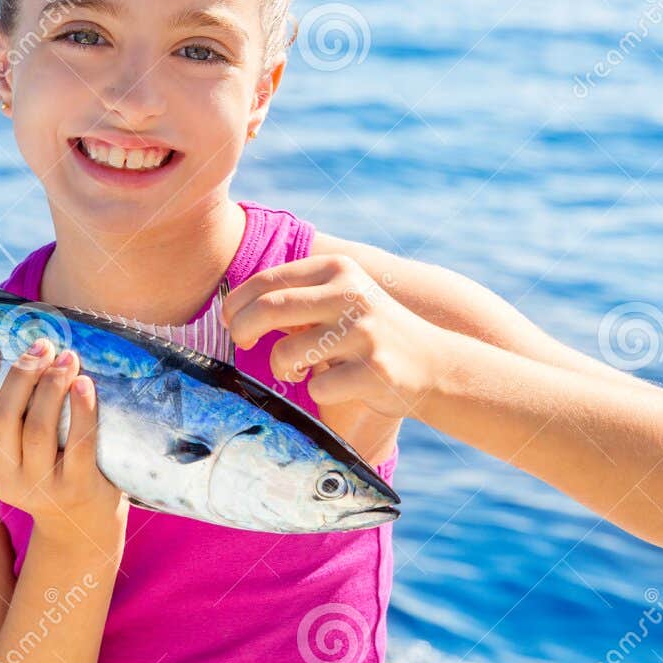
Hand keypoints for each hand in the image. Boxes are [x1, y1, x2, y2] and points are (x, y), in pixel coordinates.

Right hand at [0, 337, 126, 545]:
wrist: (81, 523)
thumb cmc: (47, 466)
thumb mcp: (13, 449)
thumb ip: (8, 411)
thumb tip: (14, 346)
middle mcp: (4, 477)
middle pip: (4, 417)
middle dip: (23, 374)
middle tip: (43, 346)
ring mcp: (40, 487)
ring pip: (39, 429)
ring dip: (52, 385)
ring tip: (67, 357)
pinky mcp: (76, 488)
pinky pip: (78, 443)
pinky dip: (82, 408)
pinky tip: (85, 383)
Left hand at [220, 253, 453, 417]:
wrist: (433, 363)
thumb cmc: (368, 332)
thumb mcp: (338, 298)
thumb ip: (295, 297)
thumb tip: (234, 308)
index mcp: (337, 269)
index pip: (267, 281)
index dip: (236, 304)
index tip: (229, 321)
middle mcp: (350, 293)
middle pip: (268, 309)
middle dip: (242, 330)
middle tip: (241, 343)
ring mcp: (364, 331)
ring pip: (286, 353)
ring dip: (281, 368)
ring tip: (298, 370)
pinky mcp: (374, 370)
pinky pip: (317, 388)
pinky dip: (318, 393)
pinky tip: (338, 386)